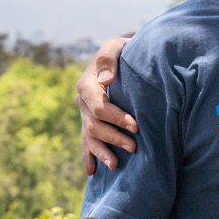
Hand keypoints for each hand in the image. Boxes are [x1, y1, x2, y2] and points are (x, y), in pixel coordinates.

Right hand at [77, 35, 136, 173]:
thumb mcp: (116, 46)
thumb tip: (105, 79)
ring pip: (89, 137)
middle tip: (134, 148)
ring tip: (116, 166)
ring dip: (102, 152)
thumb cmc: (123, 49)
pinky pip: (86, 141)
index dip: (116, 118)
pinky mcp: (90, 121)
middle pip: (95, 125)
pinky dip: (89, 156)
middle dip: (114, 138)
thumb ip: (109, 59)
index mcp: (87, 85)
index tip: (136, 126)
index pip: (100, 107)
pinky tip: (92, 172)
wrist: (122, 53)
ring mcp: (85, 113)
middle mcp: (82, 101)